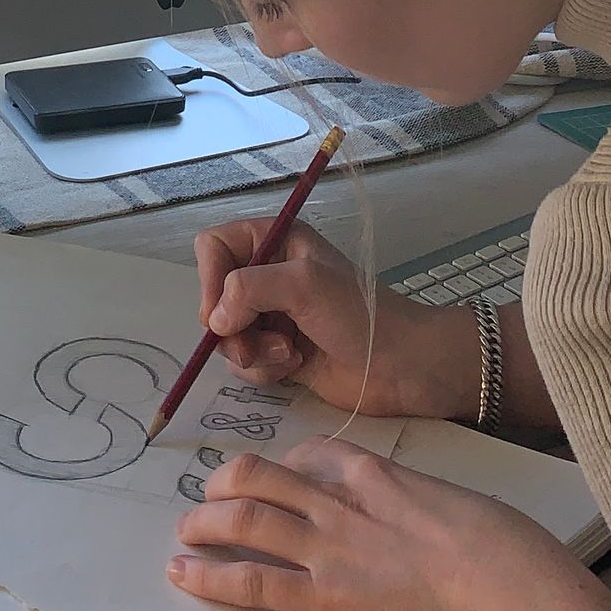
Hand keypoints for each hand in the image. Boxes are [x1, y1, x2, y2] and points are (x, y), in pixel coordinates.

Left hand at [169, 439, 610, 610]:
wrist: (509, 597)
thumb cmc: (506, 556)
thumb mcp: (459, 505)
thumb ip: (422, 507)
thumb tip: (420, 522)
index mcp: (381, 473)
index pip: (315, 453)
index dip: (284, 465)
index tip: (269, 477)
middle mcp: (343, 503)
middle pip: (262, 476)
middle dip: (225, 484)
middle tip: (206, 497)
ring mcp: (329, 550)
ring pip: (245, 519)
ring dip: (205, 524)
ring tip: (184, 533)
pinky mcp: (323, 600)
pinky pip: (251, 580)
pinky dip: (209, 576)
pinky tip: (182, 576)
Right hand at [194, 216, 484, 419]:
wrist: (401, 366)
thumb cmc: (359, 314)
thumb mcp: (304, 285)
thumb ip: (249, 288)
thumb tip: (214, 321)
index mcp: (276, 240)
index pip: (214, 246)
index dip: (209, 278)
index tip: (220, 313)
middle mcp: (269, 274)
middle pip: (214, 296)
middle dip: (231, 325)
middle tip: (254, 341)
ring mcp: (273, 315)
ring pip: (226, 335)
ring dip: (250, 351)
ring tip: (287, 354)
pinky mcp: (278, 351)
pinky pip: (245, 362)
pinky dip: (263, 369)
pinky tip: (295, 367)